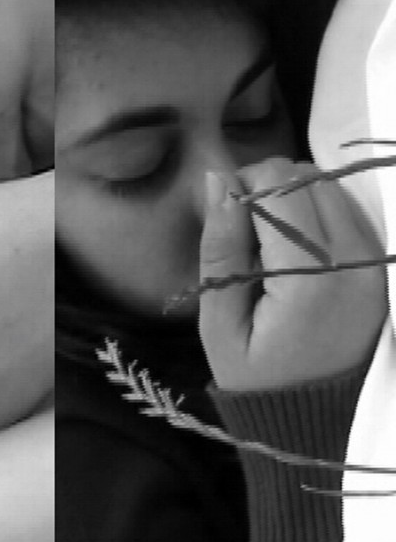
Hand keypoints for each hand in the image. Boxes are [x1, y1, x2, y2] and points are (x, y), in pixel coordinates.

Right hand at [199, 158, 386, 390]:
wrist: (314, 421)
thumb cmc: (255, 376)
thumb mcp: (219, 321)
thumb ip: (221, 247)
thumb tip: (218, 180)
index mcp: (311, 277)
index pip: (280, 184)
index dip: (243, 186)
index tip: (225, 220)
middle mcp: (356, 261)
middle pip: (309, 177)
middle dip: (268, 188)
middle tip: (244, 231)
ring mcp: (377, 263)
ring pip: (331, 187)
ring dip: (294, 199)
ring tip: (271, 245)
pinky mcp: (382, 266)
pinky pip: (349, 211)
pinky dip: (316, 215)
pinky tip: (297, 252)